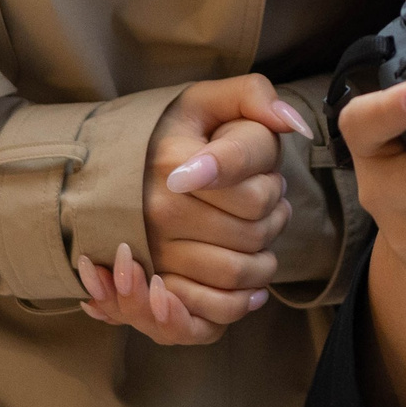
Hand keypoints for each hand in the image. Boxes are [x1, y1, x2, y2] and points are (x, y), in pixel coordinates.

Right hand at [76, 72, 309, 344]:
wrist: (113, 171)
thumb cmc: (174, 134)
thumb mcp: (208, 100)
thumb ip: (254, 96)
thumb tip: (292, 124)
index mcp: (173, 162)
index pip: (252, 192)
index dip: (271, 186)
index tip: (264, 176)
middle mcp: (158, 211)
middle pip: (252, 232)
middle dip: (273, 216)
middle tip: (263, 201)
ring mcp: (155, 253)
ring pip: (237, 272)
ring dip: (262, 258)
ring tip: (257, 233)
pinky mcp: (157, 286)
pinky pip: (212, 310)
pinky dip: (240, 301)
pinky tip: (251, 282)